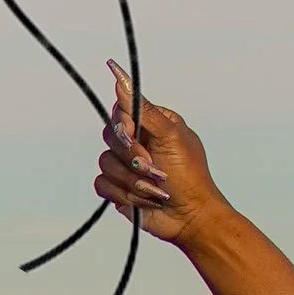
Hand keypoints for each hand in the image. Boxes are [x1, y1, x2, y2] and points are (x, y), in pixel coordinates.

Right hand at [94, 62, 219, 247]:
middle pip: (110, 136)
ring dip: (133, 180)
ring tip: (155, 189)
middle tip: (155, 169)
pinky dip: (125, 194)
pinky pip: (102, 184)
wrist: (190, 217)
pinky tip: (146, 200)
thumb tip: (119, 77)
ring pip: (105, 162)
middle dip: (132, 158)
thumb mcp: (170, 136)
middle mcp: (138, 141)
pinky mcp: (119, 187)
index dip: (124, 127)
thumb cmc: (189, 177)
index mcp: (152, 124)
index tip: (134, 136)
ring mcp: (127, 165)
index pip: (120, 111)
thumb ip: (142, 109)